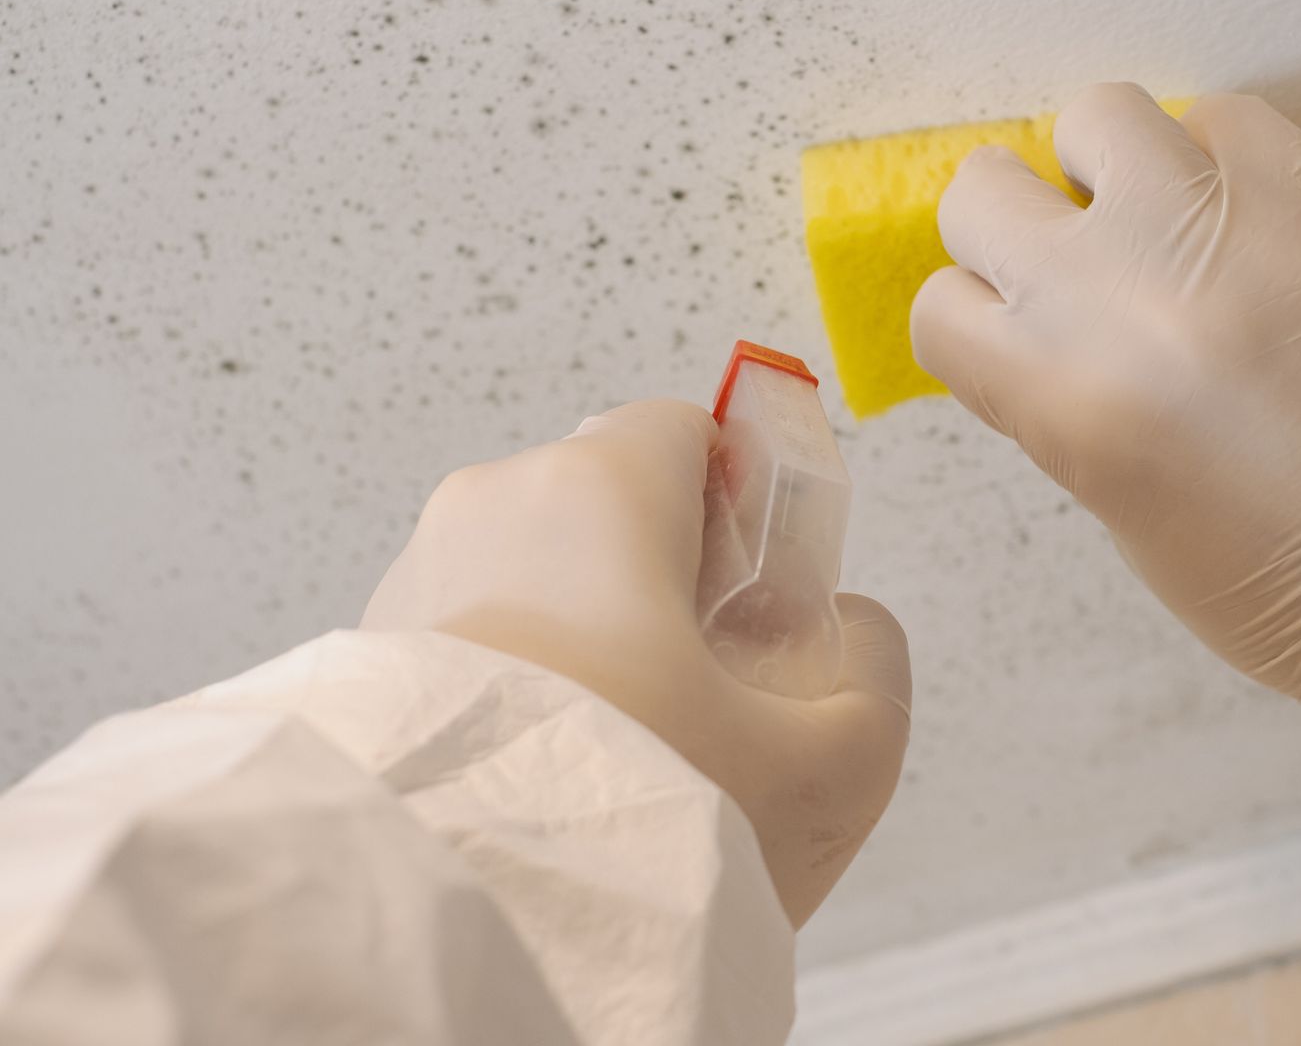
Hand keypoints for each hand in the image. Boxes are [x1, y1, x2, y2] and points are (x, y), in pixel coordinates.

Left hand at [359, 399, 910, 925]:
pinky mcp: (366, 654)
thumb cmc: (634, 827)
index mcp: (598, 490)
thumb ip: (876, 671)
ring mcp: (416, 577)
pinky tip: (554, 773)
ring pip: (539, 571)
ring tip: (627, 747)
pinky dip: (520, 683)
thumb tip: (857, 631)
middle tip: (707, 686)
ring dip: (589, 636)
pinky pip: (473, 634)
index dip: (743, 501)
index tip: (761, 585)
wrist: (463, 931)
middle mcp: (493, 507)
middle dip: (666, 580)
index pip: (686, 428)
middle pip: (612, 504)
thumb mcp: (832, 763)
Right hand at [911, 83, 1300, 773]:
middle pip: (984, 188)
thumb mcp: (1123, 512)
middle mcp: (1123, 290)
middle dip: (1017, 226)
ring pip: (1096, 115)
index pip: (943, 302)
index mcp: (1061, 395)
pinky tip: (1251, 222)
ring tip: (1165, 221)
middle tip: (1079, 264)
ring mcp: (1225, 223)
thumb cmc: (1285, 585)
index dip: (979, 317)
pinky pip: (1225, 118)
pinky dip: (1220, 160)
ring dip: (1111, 168)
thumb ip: (1063, 399)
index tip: (1018, 327)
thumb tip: (1051, 317)